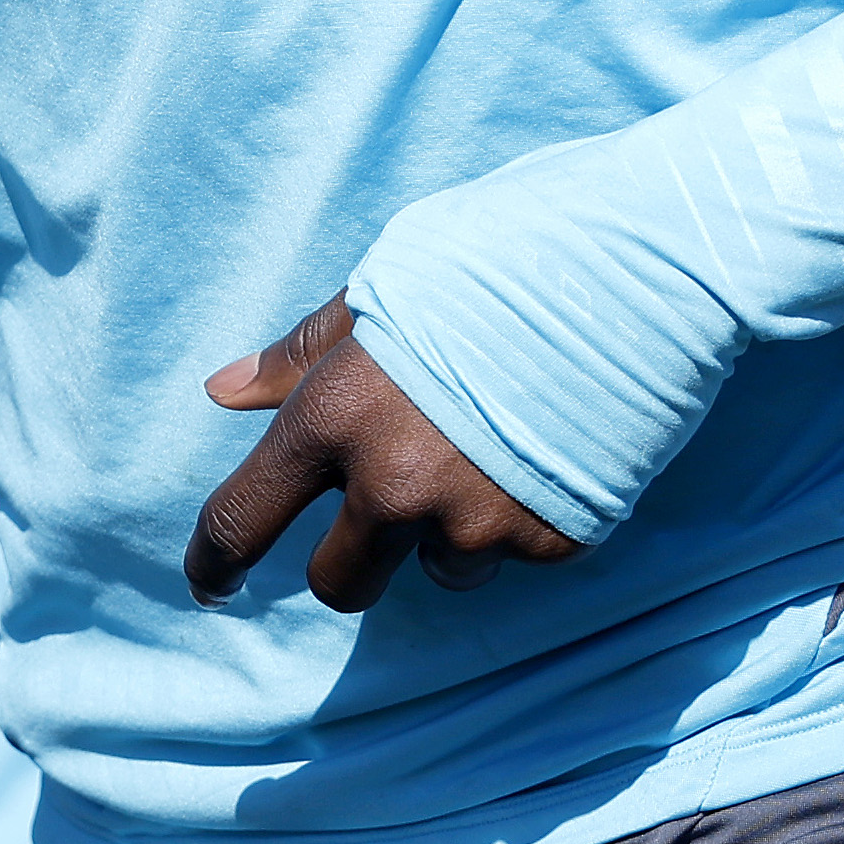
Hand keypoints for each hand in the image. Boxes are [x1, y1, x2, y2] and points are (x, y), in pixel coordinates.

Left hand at [184, 295, 583, 610]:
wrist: (633, 268)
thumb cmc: (496, 259)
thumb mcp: (382, 290)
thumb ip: (303, 353)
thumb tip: (222, 389)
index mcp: (334, 417)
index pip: (243, 519)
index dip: (214, 562)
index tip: (209, 584)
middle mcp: (392, 486)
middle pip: (338, 583)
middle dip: (351, 559)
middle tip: (390, 500)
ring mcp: (473, 524)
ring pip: (436, 571)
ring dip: (448, 531)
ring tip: (494, 442)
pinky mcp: (546, 542)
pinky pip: (512, 555)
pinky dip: (518, 516)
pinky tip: (546, 445)